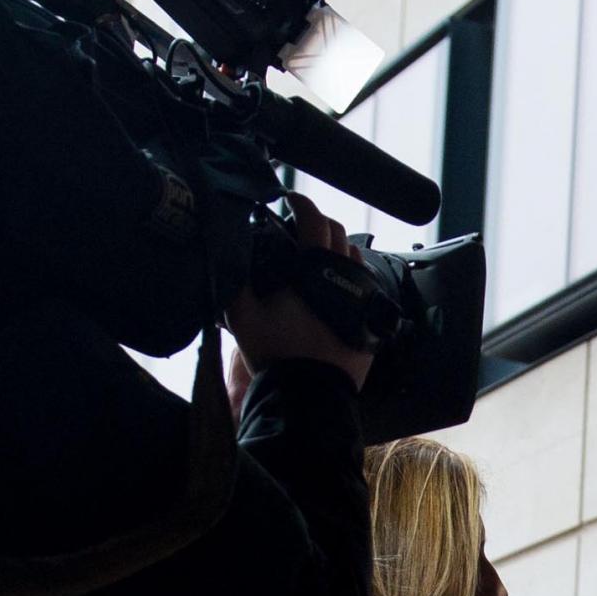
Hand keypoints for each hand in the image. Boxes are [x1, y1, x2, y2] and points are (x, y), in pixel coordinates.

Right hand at [223, 192, 374, 390]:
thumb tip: (225, 255)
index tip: (290, 199)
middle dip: (320, 222)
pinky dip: (350, 278)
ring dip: (339, 249)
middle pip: (338, 234)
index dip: (301, 203)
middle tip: (301, 226)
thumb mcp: (242, 316)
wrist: (310, 396)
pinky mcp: (371, 321)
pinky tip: (335, 286)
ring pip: (357, 259)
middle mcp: (345, 279)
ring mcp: (363, 300)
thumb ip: (233, 281)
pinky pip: (366, 288)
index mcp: (315, 269)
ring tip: (319, 254)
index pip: (313, 220)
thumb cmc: (276, 354)